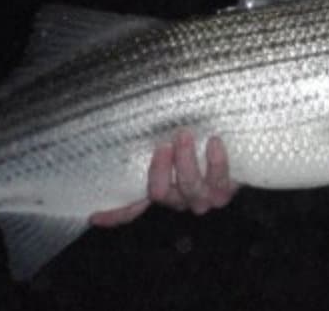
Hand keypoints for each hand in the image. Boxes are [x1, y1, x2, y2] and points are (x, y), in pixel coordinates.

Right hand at [89, 131, 238, 226]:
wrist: (233, 135)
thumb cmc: (194, 130)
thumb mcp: (166, 130)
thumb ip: (147, 132)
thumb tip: (121, 114)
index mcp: (159, 187)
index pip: (130, 206)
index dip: (113, 213)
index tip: (94, 214)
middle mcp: (177, 197)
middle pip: (160, 194)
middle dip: (160, 171)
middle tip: (163, 145)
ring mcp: (201, 197)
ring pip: (189, 190)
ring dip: (186, 163)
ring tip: (184, 136)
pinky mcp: (225, 190)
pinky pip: (220, 183)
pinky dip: (217, 163)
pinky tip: (214, 142)